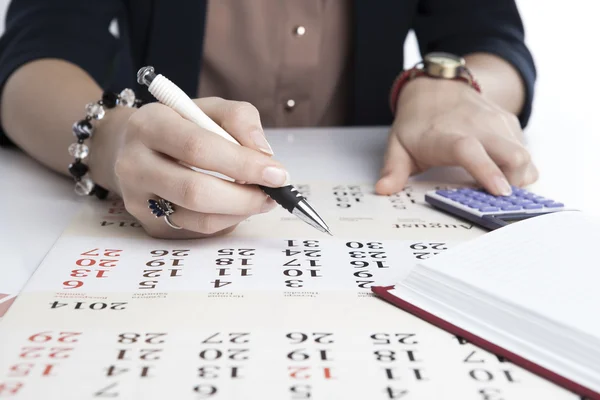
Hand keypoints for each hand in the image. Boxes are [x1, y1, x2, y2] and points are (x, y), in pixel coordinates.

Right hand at [103, 97, 285, 237]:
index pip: (198, 147)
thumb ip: (240, 120)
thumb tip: (264, 154)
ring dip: (239, 213)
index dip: (242, 163)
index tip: (277, 173)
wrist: (135, 148)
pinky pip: (196, 231)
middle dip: (244, 197)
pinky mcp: (148, 224)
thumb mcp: (208, 109)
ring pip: (197, 219)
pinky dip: (225, 221)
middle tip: (272, 194)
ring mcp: (137, 199)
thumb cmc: (181, 126)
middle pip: (195, 191)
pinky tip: (234, 207)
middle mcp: (134, 164)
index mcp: (149, 125)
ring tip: (258, 199)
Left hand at [375, 77, 537, 195]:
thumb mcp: (398, 144)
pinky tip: (501, 174)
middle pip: (514, 155)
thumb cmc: (418, 122)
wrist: (437, 86)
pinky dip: (520, 167)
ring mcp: (497, 124)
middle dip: (514, 183)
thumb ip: (393, 170)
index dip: (487, 171)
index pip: (471, 151)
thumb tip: (383, 189)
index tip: (498, 192)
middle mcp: (478, 127)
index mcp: (448, 136)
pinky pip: (526, 151)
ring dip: (518, 178)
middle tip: (497, 200)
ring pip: (525, 155)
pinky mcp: (509, 124)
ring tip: (498, 189)